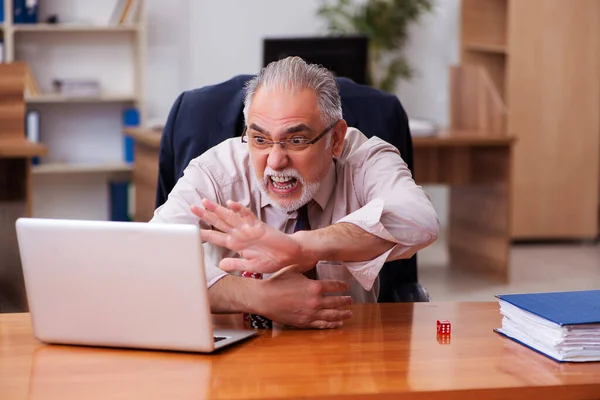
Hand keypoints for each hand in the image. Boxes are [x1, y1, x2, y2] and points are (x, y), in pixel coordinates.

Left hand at [191, 199, 313, 273]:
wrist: (289, 255)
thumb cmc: (271, 260)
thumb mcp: (251, 267)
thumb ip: (236, 265)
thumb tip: (220, 265)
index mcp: (236, 244)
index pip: (216, 237)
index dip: (204, 233)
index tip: (191, 229)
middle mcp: (239, 234)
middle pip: (219, 222)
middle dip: (206, 215)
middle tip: (192, 207)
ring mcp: (248, 228)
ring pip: (230, 216)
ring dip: (218, 209)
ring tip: (205, 202)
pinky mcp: (258, 225)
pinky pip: (247, 215)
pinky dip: (239, 209)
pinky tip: (230, 204)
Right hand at [257, 266, 353, 328]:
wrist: (264, 298)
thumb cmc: (277, 282)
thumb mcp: (293, 269)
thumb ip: (306, 264)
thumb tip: (313, 257)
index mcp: (314, 287)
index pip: (334, 286)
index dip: (342, 286)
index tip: (346, 286)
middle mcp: (316, 301)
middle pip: (337, 302)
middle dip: (345, 301)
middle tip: (350, 300)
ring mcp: (311, 313)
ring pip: (332, 315)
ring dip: (342, 314)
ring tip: (349, 313)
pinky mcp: (304, 322)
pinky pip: (321, 324)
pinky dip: (331, 324)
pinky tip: (337, 323)